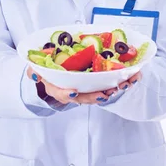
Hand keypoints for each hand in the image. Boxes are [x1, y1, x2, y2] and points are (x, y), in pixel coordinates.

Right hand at [26, 65, 142, 104]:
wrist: (54, 74)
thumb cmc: (47, 71)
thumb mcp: (36, 68)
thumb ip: (34, 70)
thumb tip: (34, 73)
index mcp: (58, 88)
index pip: (61, 93)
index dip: (66, 93)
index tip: (72, 92)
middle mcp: (73, 92)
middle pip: (85, 96)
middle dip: (95, 96)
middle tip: (105, 93)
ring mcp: (86, 89)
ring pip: (100, 92)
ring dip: (113, 89)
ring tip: (124, 84)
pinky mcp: (97, 83)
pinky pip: (109, 84)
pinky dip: (120, 81)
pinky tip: (132, 77)